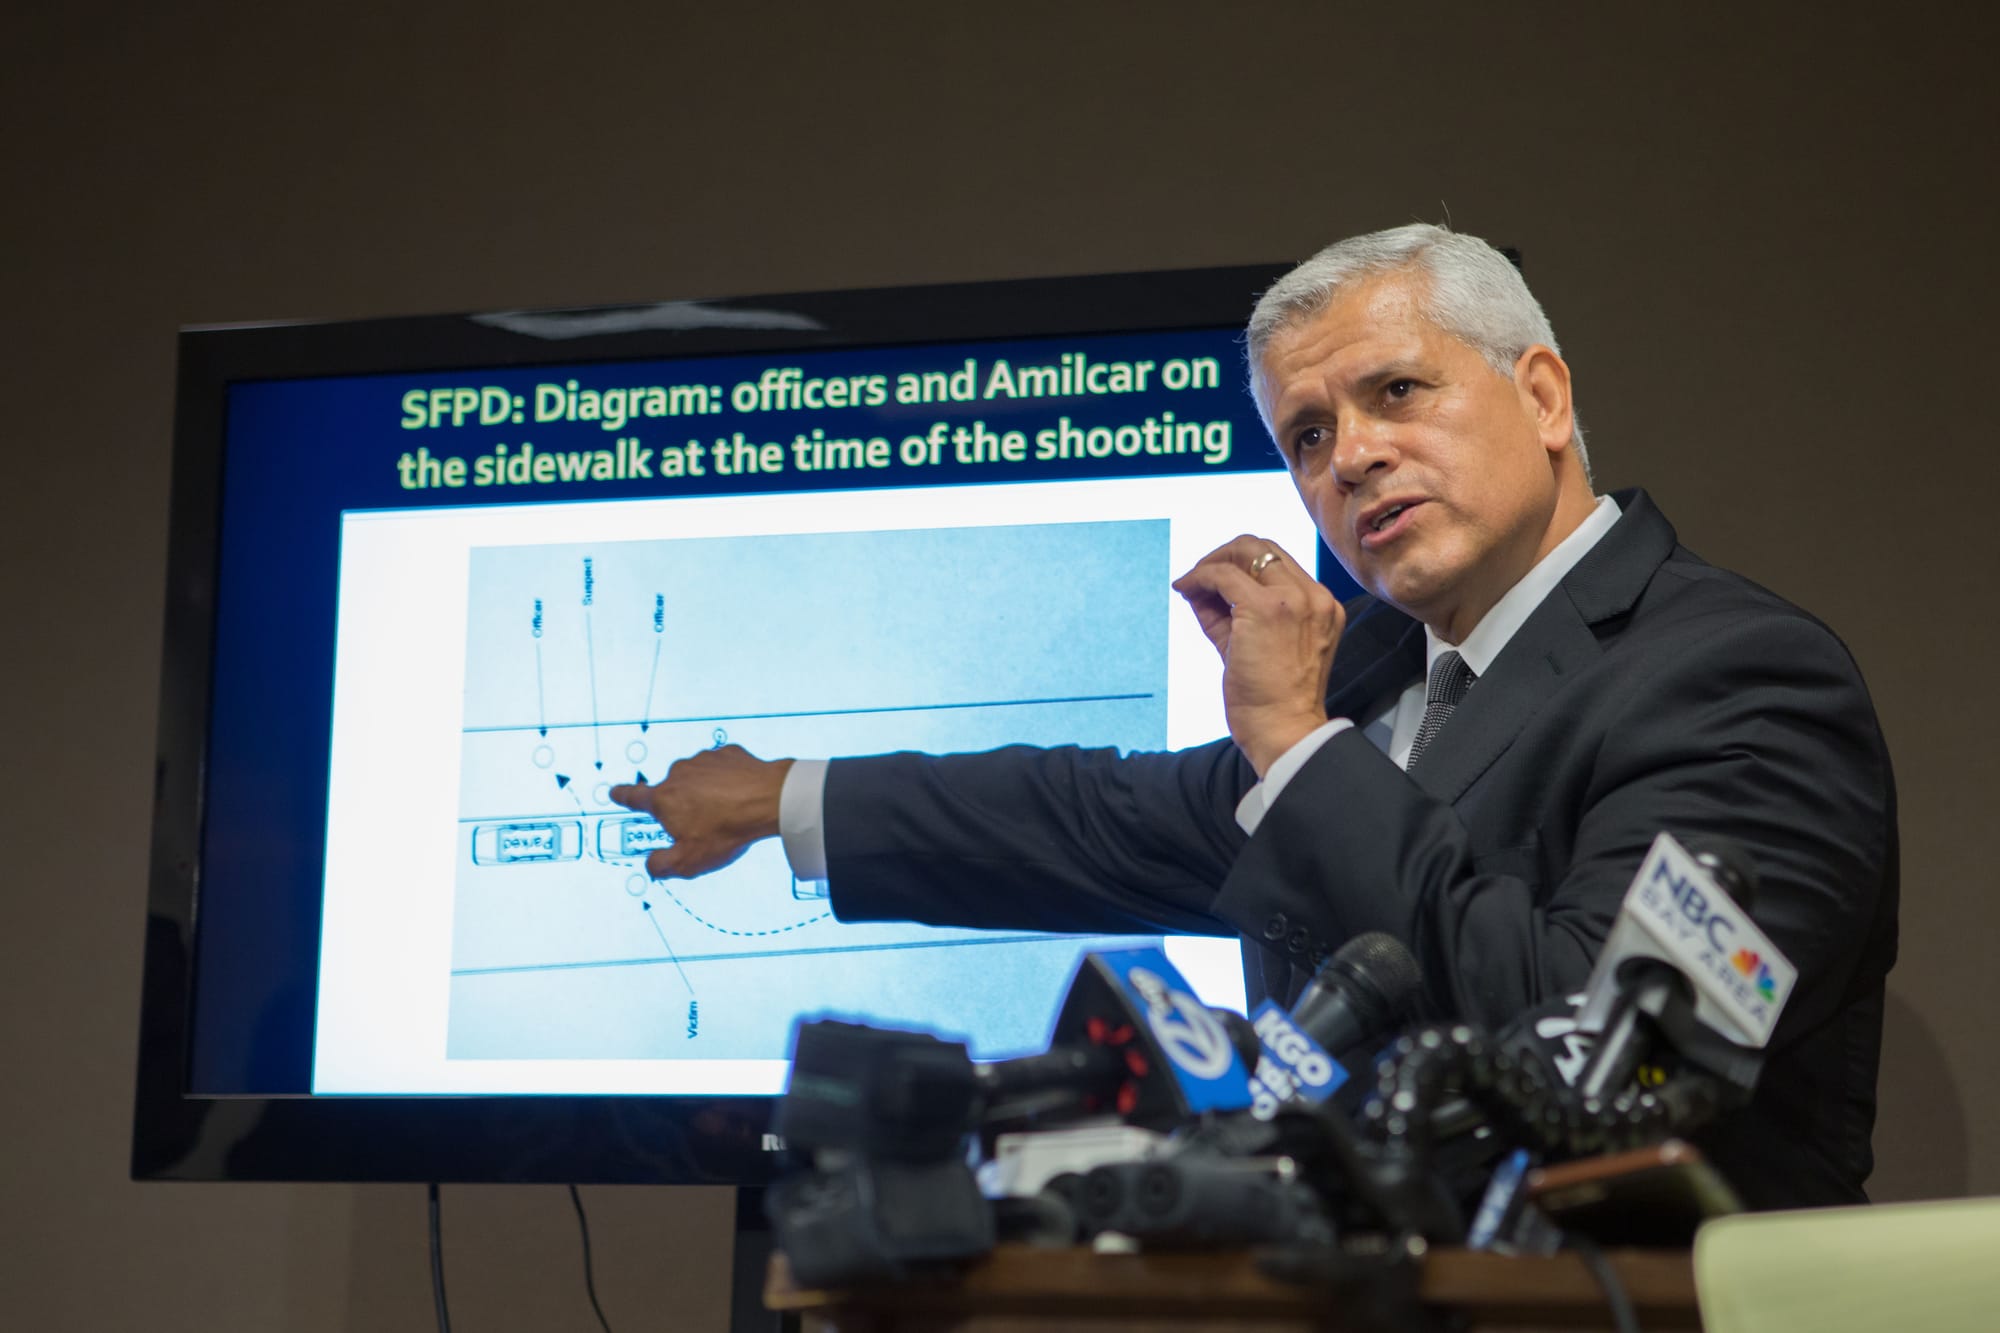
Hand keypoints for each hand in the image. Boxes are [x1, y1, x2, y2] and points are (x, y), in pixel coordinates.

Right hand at [608, 744, 791, 878]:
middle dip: (683, 806)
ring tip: (727, 811)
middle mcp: (678, 773)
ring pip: (698, 779)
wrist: (770, 800)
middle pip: (673, 791)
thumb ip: (662, 865)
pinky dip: (727, 779)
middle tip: (704, 825)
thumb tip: (651, 864)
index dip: (623, 796)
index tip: (616, 792)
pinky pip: (722, 768)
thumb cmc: (726, 830)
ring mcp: (704, 759)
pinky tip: (741, 793)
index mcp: (663, 799)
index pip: (634, 797)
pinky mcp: (729, 753)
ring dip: (707, 792)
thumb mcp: (689, 861)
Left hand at [1171, 536, 1344, 775]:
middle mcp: (1313, 596)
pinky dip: (1199, 577)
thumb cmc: (1273, 700)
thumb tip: (1199, 588)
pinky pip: (1222, 576)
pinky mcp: (1264, 609)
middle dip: (1226, 554)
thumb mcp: (1260, 646)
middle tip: (1200, 574)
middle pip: (1264, 547)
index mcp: (1321, 605)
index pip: (1279, 564)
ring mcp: (1291, 599)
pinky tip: (1184, 590)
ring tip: (1190, 585)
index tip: (1215, 582)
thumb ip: (1234, 614)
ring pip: (1245, 551)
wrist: (1284, 730)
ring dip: (1211, 563)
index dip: (1242, 564)